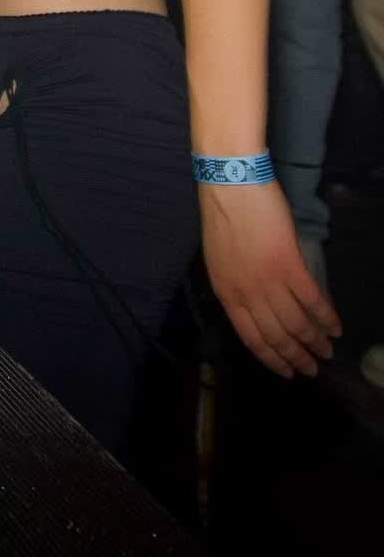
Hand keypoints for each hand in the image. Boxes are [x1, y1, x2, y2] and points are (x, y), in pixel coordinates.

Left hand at [200, 181, 340, 377]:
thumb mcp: (220, 259)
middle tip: (314, 368)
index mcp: (226, 293)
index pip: (251, 338)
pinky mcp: (289, 266)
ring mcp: (268, 282)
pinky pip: (312, 301)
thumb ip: (237, 284)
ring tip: (327, 350)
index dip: (272, 358)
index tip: (287, 372)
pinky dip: (326, 317)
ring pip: (297, 324)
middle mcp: (247, 294)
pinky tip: (335, 326)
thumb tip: (256, 303)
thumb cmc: (224, 216)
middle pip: (277, 336)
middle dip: (297, 357)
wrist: (230, 184)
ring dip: (315, 341)